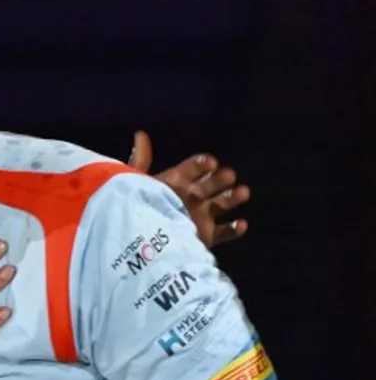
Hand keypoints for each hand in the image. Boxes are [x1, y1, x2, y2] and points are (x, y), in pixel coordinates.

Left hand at [129, 130, 249, 248]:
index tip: (210, 163)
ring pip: (222, 204)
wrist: (141, 245)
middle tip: (228, 175)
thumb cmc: (139, 209)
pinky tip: (241, 224)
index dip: (201, 164)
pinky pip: (224, 233)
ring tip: (243, 192)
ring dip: (233, 198)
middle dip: (220, 179)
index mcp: (175, 183)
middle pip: (210, 184)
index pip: (192, 168)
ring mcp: (199, 217)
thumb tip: (140, 134)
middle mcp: (189, 198)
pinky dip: (234, 229)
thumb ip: (140, 161)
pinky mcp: (205, 237)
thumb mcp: (137, 183)